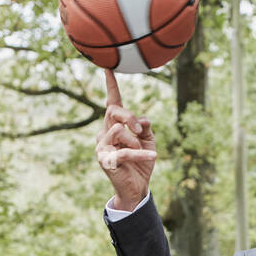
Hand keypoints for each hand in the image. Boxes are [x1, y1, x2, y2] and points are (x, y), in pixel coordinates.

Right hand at [95, 68, 155, 208]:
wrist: (137, 188)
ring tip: (141, 151)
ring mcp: (102, 146)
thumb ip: (145, 128)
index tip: (108, 68)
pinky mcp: (105, 160)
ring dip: (135, 141)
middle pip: (113, 112)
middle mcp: (105, 133)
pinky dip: (141, 154)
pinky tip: (153, 157)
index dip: (111, 86)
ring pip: (119, 130)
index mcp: (115, 126)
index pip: (112, 103)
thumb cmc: (141, 163)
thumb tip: (143, 120)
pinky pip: (125, 151)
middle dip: (129, 116)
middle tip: (141, 129)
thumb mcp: (148, 142)